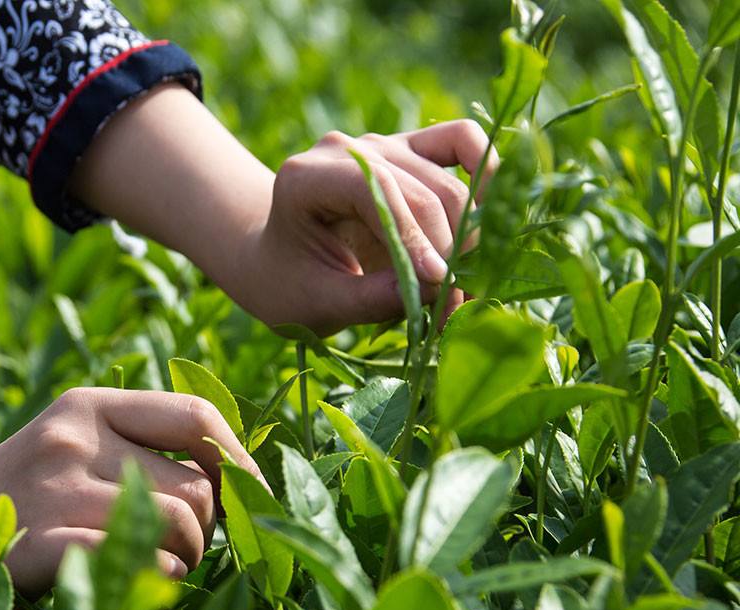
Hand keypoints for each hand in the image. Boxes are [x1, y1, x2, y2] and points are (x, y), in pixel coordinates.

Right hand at [0, 387, 264, 609]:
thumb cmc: (11, 496)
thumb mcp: (67, 444)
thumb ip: (135, 445)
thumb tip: (234, 478)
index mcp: (87, 407)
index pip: (196, 417)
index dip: (240, 461)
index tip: (247, 498)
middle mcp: (76, 440)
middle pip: (200, 486)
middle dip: (207, 529)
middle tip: (177, 549)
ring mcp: (56, 492)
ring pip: (180, 525)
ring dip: (185, 560)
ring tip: (152, 566)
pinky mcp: (41, 546)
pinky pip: (138, 561)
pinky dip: (153, 579)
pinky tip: (131, 581)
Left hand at [226, 121, 498, 335]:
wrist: (276, 262)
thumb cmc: (288, 285)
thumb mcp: (317, 302)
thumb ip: (371, 298)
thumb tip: (441, 289)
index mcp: (306, 178)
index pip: (374, 191)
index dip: (413, 236)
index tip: (440, 282)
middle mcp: (345, 150)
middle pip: (419, 190)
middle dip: (446, 251)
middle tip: (458, 306)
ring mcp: (380, 145)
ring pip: (447, 181)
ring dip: (468, 237)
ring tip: (468, 288)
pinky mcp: (409, 150)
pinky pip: (462, 142)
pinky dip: (485, 175)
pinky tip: (494, 221)